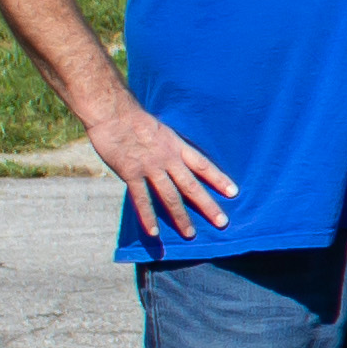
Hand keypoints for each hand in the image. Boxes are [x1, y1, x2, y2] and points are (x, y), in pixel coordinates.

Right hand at [88, 102, 238, 242]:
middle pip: (192, 186)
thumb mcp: (161, 130)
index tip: (234, 192)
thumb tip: (177, 159)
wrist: (113, 113)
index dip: (219, 179)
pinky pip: (141, 199)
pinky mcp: (131, 173)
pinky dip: (148, 216)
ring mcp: (150, 167)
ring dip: (181, 217)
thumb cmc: (135, 119)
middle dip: (208, 205)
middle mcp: (168, 159)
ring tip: (190, 234)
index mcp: (177, 146)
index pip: (204, 165)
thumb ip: (169, 146)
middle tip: (222, 222)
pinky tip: (154, 232)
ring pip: (170, 196)